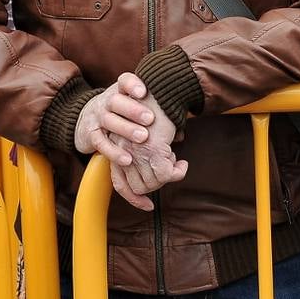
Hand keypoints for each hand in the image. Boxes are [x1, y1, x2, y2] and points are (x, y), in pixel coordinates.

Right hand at [74, 72, 158, 163]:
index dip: (133, 84)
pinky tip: (128, 159)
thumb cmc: (124, 110)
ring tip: (143, 137)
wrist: (88, 118)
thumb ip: (156, 107)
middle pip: (116, 101)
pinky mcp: (91, 134)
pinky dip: (114, 151)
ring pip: (109, 121)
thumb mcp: (137, 102)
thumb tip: (182, 124)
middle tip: (150, 119)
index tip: (144, 92)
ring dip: (126, 129)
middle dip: (133, 109)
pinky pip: (100, 142)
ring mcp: (98, 117)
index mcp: (120, 90)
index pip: (124, 80)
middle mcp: (107, 101)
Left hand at [106, 93, 186, 211]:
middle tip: (169, 173)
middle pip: (139, 187)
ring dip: (167, 178)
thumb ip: (142, 151)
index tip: (147, 206)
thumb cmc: (153, 109)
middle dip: (155, 186)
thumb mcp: (141, 132)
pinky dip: (178, 172)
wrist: (161, 92)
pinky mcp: (154, 151)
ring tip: (176, 164)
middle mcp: (124, 154)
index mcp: (117, 150)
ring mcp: (138, 154)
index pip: (120, 184)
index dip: (133, 198)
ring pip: (153, 183)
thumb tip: (159, 170)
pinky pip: (168, 175)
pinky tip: (182, 163)